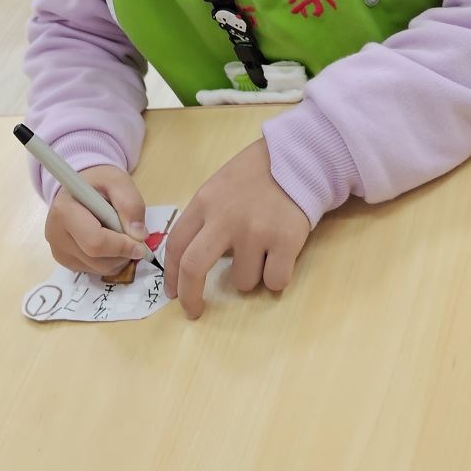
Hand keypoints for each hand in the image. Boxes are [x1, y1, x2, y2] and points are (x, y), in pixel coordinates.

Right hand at [45, 165, 147, 277]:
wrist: (79, 189)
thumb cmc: (98, 183)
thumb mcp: (118, 182)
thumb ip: (130, 204)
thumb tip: (138, 235)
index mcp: (64, 210)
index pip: (95, 241)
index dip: (121, 246)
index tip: (140, 243)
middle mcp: (55, 235)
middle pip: (96, 259)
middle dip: (122, 253)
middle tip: (133, 238)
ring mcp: (59, 251)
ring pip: (98, 268)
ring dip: (118, 259)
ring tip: (119, 235)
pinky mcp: (64, 261)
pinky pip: (94, 270)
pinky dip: (109, 261)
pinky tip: (108, 243)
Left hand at [164, 138, 309, 318]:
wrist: (299, 158)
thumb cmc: (254, 176)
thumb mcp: (218, 188)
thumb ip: (204, 220)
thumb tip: (188, 264)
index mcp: (205, 202)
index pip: (176, 244)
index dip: (171, 274)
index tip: (173, 293)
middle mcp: (225, 218)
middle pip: (194, 267)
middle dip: (190, 296)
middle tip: (194, 311)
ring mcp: (256, 231)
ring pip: (243, 282)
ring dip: (251, 276)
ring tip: (263, 250)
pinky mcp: (286, 241)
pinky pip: (274, 282)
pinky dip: (277, 276)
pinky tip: (282, 254)